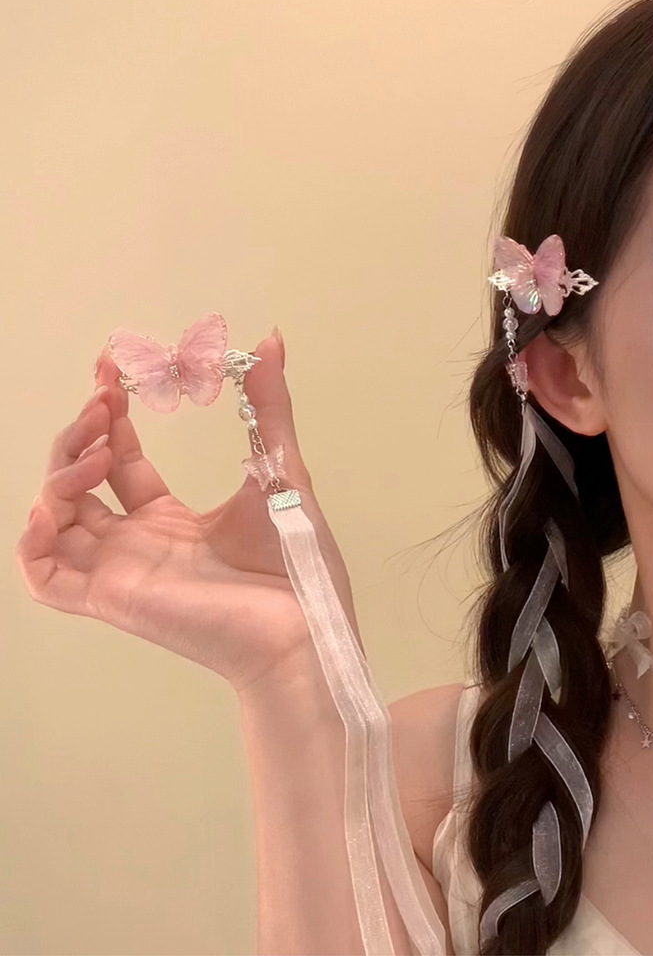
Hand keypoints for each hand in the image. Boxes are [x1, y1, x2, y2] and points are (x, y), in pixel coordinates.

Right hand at [15, 332, 361, 698]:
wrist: (304, 628)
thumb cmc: (296, 562)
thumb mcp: (279, 468)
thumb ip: (268, 408)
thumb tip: (272, 339)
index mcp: (169, 519)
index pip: (120, 459)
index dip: (110, 413)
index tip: (113, 369)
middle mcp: (137, 541)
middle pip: (78, 480)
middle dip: (82, 431)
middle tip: (107, 396)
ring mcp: (120, 570)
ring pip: (53, 519)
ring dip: (60, 472)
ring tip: (99, 446)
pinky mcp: (112, 598)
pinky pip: (45, 576)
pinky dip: (32, 539)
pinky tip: (52, 501)